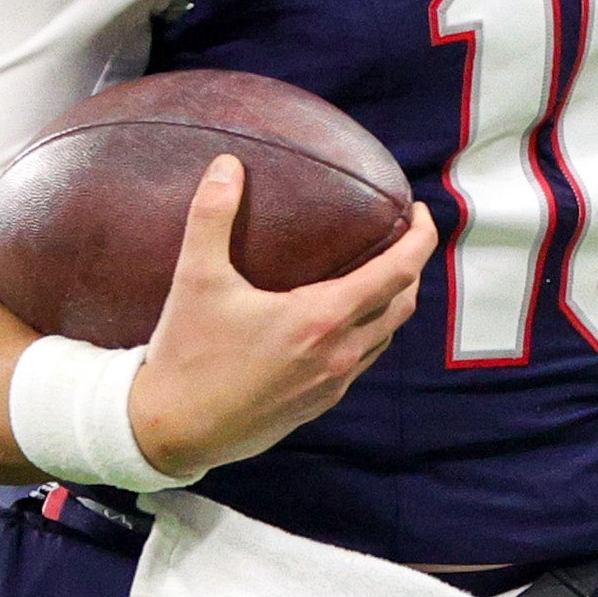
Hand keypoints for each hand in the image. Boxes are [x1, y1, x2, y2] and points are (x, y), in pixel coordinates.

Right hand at [125, 158, 433, 478]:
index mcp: (321, 319)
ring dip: (391, 303)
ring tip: (376, 273)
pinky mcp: (318, 405)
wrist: (175, 431)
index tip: (420, 214)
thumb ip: (212, 216)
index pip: (399, 272)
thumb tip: (226, 165)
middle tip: (399, 237)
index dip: (422, 239)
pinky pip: (362, 362)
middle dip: (411, 267)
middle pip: (402, 304)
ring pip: (385, 337)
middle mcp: (339, 354)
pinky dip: (367, 333)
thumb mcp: (195, 279)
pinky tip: (342, 320)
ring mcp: (332, 385)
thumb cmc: (187, 355)